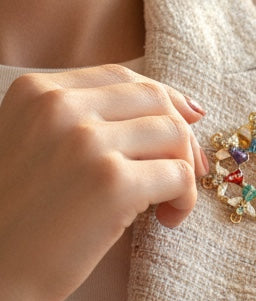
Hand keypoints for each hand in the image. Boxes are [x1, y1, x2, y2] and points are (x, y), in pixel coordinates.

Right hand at [0, 65, 206, 300]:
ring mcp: (86, 143)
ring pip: (175, 135)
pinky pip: (180, 176)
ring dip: (185, 171)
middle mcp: (60, 107)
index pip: (124, 79)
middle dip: (183, 138)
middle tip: (185, 175)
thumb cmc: (20, 220)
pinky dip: (185, 200)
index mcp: (36, 91)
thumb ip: (88, 121)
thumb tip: (190, 110)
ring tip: (167, 204)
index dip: (165, 104)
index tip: (185, 132)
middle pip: (157, 101)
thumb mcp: (38, 146)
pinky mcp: (112, 184)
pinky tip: (168, 221)